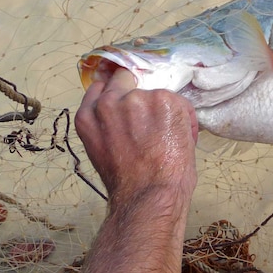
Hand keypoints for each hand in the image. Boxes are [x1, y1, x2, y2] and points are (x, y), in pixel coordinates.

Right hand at [75, 68, 198, 272]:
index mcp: (88, 115)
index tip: (129, 93)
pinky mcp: (165, 100)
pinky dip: (184, 117)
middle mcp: (109, 102)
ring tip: (167, 138)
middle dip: (139, 91)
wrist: (150, 194)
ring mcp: (138, 99)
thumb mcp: (103, 147)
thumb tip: (130, 111)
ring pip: (156, 93)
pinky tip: (181, 139)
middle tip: (152, 114)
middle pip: (127, 78)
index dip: (118, 89)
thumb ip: (110, 123)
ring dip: (164, 110)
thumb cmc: (128, 182)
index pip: (102, 85)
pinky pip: (179, 102)